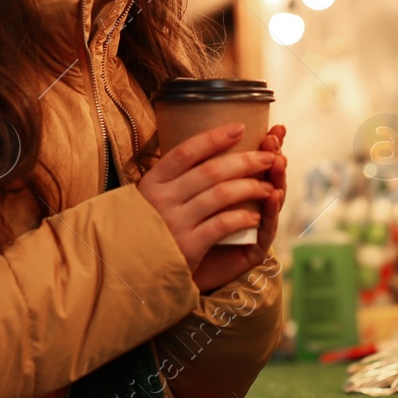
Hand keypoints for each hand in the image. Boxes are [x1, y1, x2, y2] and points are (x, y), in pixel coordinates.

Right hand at [137, 122, 276, 283]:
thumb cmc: (145, 228)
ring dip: (251, 188)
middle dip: (245, 161)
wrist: (128, 269)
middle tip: (268, 157)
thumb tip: (204, 151)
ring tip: (268, 187)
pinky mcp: (189, 246)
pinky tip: (256, 216)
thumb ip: (171, 179)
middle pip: (211, 171)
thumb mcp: (148, 198)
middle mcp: (163, 198)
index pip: (187, 151)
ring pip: (221, 195)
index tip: (240, 128)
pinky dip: (243, 218)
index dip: (215, 138)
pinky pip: (223, 224)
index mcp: (152, 181)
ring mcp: (175, 222)